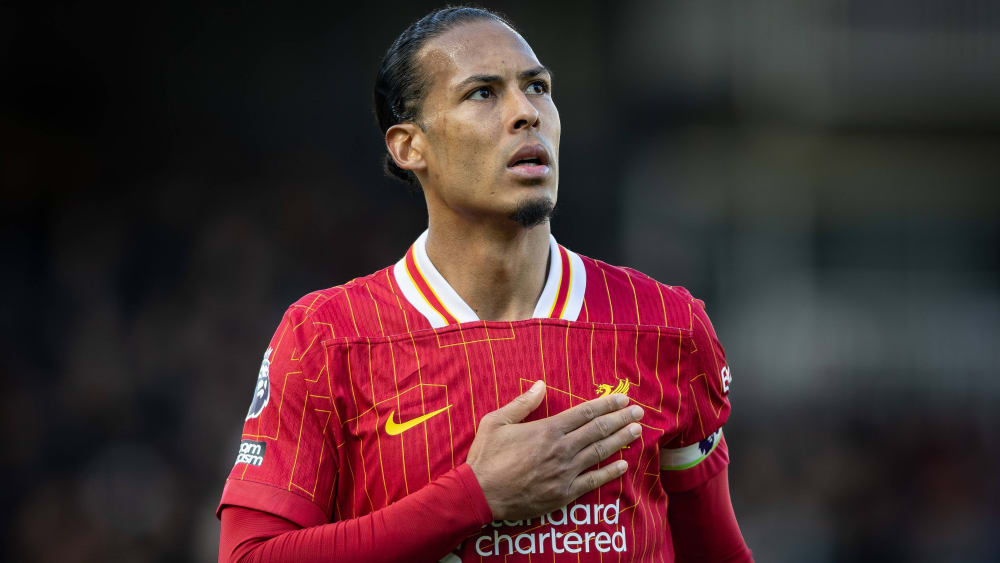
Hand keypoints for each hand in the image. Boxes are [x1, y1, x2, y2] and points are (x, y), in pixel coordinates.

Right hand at [465, 380, 643, 521]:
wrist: (480, 494)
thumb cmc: (486, 456)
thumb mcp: (496, 421)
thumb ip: (522, 403)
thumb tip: (541, 384)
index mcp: (547, 429)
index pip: (585, 413)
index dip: (606, 405)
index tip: (622, 399)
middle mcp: (561, 449)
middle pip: (598, 430)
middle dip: (620, 419)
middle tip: (638, 412)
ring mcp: (565, 472)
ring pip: (600, 452)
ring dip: (621, 440)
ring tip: (637, 431)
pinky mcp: (564, 493)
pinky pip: (593, 481)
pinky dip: (610, 472)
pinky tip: (624, 464)